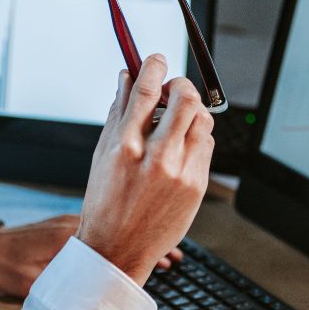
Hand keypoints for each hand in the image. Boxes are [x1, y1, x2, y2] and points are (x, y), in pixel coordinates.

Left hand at [0, 215, 184, 297]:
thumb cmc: (4, 264)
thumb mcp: (34, 281)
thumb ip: (64, 287)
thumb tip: (90, 304)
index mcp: (72, 237)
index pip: (118, 242)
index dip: (144, 250)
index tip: (167, 258)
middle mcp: (75, 225)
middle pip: (122, 232)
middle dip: (147, 242)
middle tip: (173, 256)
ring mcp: (70, 224)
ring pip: (113, 229)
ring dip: (132, 239)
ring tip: (156, 249)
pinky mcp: (63, 227)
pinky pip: (100, 228)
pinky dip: (116, 235)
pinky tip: (125, 245)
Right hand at [78, 55, 214, 285]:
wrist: (117, 250)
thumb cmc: (104, 204)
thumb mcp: (101, 155)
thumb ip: (116, 113)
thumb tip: (126, 78)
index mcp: (125, 146)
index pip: (147, 91)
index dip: (154, 66)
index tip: (156, 59)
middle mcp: (155, 157)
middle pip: (185, 98)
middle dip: (181, 85)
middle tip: (173, 89)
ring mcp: (180, 172)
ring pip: (203, 119)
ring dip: (193, 109)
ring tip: (178, 118)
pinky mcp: (197, 185)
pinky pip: (207, 146)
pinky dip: (197, 136)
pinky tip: (182, 144)